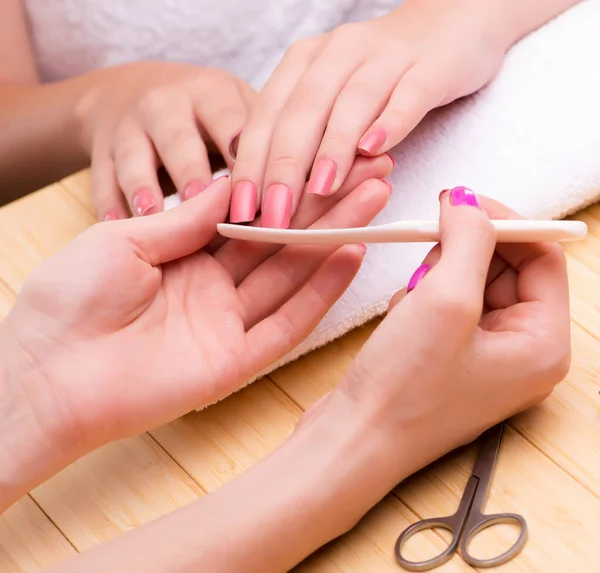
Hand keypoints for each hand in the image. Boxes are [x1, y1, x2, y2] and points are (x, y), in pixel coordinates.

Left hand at [1, 159, 390, 459]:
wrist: (48, 375)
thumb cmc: (70, 301)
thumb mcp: (123, 239)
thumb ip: (185, 218)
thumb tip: (231, 184)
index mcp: (184, 255)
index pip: (249, 215)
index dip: (285, 186)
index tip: (322, 155)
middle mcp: (214, 288)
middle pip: (280, 242)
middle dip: (325, 205)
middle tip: (370, 171)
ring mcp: (228, 324)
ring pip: (292, 276)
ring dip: (333, 239)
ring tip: (373, 199)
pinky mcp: (236, 361)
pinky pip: (287, 324)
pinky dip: (320, 292)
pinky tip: (349, 256)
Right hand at [76, 61, 254, 220]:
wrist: (132, 92)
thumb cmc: (205, 114)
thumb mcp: (237, 111)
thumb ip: (267, 142)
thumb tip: (312, 183)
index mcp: (210, 95)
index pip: (230, 121)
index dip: (246, 155)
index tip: (263, 192)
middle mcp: (166, 106)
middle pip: (178, 138)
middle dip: (192, 171)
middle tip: (205, 204)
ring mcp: (128, 128)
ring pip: (132, 157)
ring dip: (143, 187)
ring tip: (152, 217)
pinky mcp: (101, 152)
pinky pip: (100, 179)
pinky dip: (107, 204)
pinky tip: (117, 226)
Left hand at [230, 0, 507, 226]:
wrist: (447, 27)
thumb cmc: (377, 78)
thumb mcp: (329, 99)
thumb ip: (302, 138)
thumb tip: (268, 197)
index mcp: (303, 63)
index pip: (267, 117)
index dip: (251, 165)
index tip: (239, 212)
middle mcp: (336, 54)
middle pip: (301, 111)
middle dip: (283, 167)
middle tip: (274, 216)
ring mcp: (383, 57)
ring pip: (350, 102)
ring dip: (332, 149)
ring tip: (319, 190)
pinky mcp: (428, 67)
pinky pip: (407, 96)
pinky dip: (390, 123)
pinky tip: (376, 152)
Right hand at [303, 187, 569, 484]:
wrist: (352, 440)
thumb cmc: (402, 389)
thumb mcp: (444, 300)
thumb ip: (468, 239)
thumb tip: (469, 201)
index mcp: (542, 345)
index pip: (542, 258)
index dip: (503, 222)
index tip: (460, 202)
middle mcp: (520, 352)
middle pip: (504, 268)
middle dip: (462, 257)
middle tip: (428, 262)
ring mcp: (483, 356)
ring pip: (469, 283)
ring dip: (436, 279)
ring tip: (411, 306)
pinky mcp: (449, 357)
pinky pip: (446, 305)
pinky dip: (421, 300)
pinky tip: (402, 323)